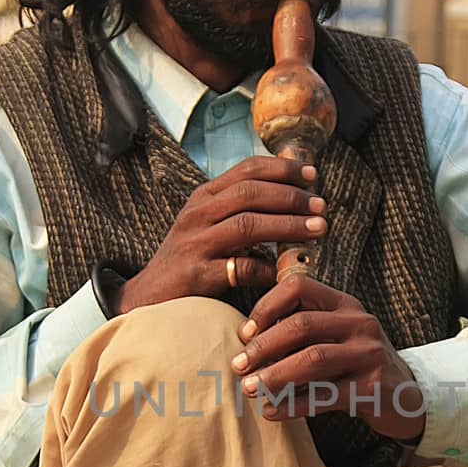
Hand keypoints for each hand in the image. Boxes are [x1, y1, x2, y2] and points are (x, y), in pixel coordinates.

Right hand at [112, 157, 326, 313]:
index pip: (246, 170)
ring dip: (288, 226)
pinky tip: (284, 272)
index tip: (311, 174)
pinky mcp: (197, 275)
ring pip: (248, 225)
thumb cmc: (189, 260)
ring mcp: (196, 244)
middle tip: (321, 206)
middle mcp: (198, 215)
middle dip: (290, 196)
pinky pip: (240, 268)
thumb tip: (288, 188)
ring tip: (318, 229)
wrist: (146, 297)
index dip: (281, 168)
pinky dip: (267, 269)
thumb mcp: (208, 224)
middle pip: (250, 193)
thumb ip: (241, 208)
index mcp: (204, 198)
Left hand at [229, 276, 426, 443]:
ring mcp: (369, 354)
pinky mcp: (372, 387)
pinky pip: (326, 396)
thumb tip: (246, 341)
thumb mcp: (336, 337)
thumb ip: (302, 330)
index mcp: (344, 304)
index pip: (299, 288)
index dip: (266, 307)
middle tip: (237, 366)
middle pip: (302, 325)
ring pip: (313, 360)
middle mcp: (360, 323)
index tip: (243, 333)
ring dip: (275, 375)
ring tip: (249, 389)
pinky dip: (293, 405)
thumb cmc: (357, 365)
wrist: (407, 396)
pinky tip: (271, 412)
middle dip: (264, 346)